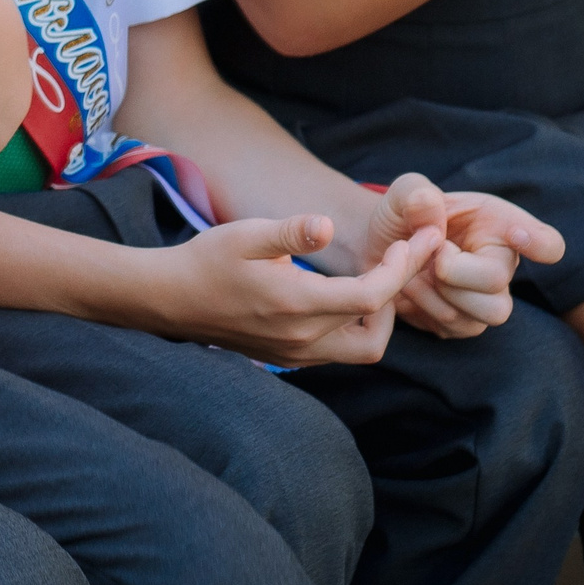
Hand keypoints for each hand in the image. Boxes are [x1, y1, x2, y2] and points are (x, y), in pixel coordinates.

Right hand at [150, 213, 444, 365]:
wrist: (171, 299)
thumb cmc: (208, 260)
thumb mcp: (246, 234)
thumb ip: (290, 231)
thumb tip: (326, 225)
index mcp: (295, 303)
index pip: (370, 296)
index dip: (399, 270)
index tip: (412, 243)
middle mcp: (302, 338)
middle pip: (377, 326)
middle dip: (399, 291)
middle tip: (405, 259)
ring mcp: (296, 354)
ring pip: (364, 349)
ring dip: (381, 316)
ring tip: (377, 278)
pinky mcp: (290, 358)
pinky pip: (340, 351)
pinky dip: (357, 326)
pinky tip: (348, 296)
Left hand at [363, 173, 563, 337]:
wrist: (379, 251)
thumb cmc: (404, 217)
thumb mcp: (403, 193)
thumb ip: (414, 192)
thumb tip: (428, 205)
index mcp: (501, 226)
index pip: (548, 243)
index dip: (540, 244)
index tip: (515, 234)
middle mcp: (504, 265)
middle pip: (498, 283)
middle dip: (450, 270)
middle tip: (429, 252)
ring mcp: (489, 299)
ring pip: (484, 314)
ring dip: (437, 291)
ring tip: (416, 267)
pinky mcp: (466, 323)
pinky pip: (455, 327)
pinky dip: (424, 306)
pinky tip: (412, 285)